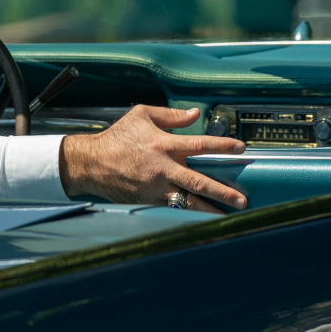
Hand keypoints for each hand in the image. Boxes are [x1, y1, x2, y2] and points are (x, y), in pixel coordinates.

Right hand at [58, 105, 247, 212]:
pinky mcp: (148, 199)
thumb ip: (170, 115)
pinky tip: (201, 217)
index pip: (200, 145)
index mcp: (163, 144)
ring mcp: (155, 187)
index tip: (241, 149)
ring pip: (187, 200)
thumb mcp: (140, 115)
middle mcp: (162, 168)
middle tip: (241, 199)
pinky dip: (188, 212)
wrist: (89, 163)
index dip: (223, 146)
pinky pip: (172, 207)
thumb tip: (194, 115)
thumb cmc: (115, 138)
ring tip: (228, 215)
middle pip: (199, 181)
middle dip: (223, 191)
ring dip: (210, 208)